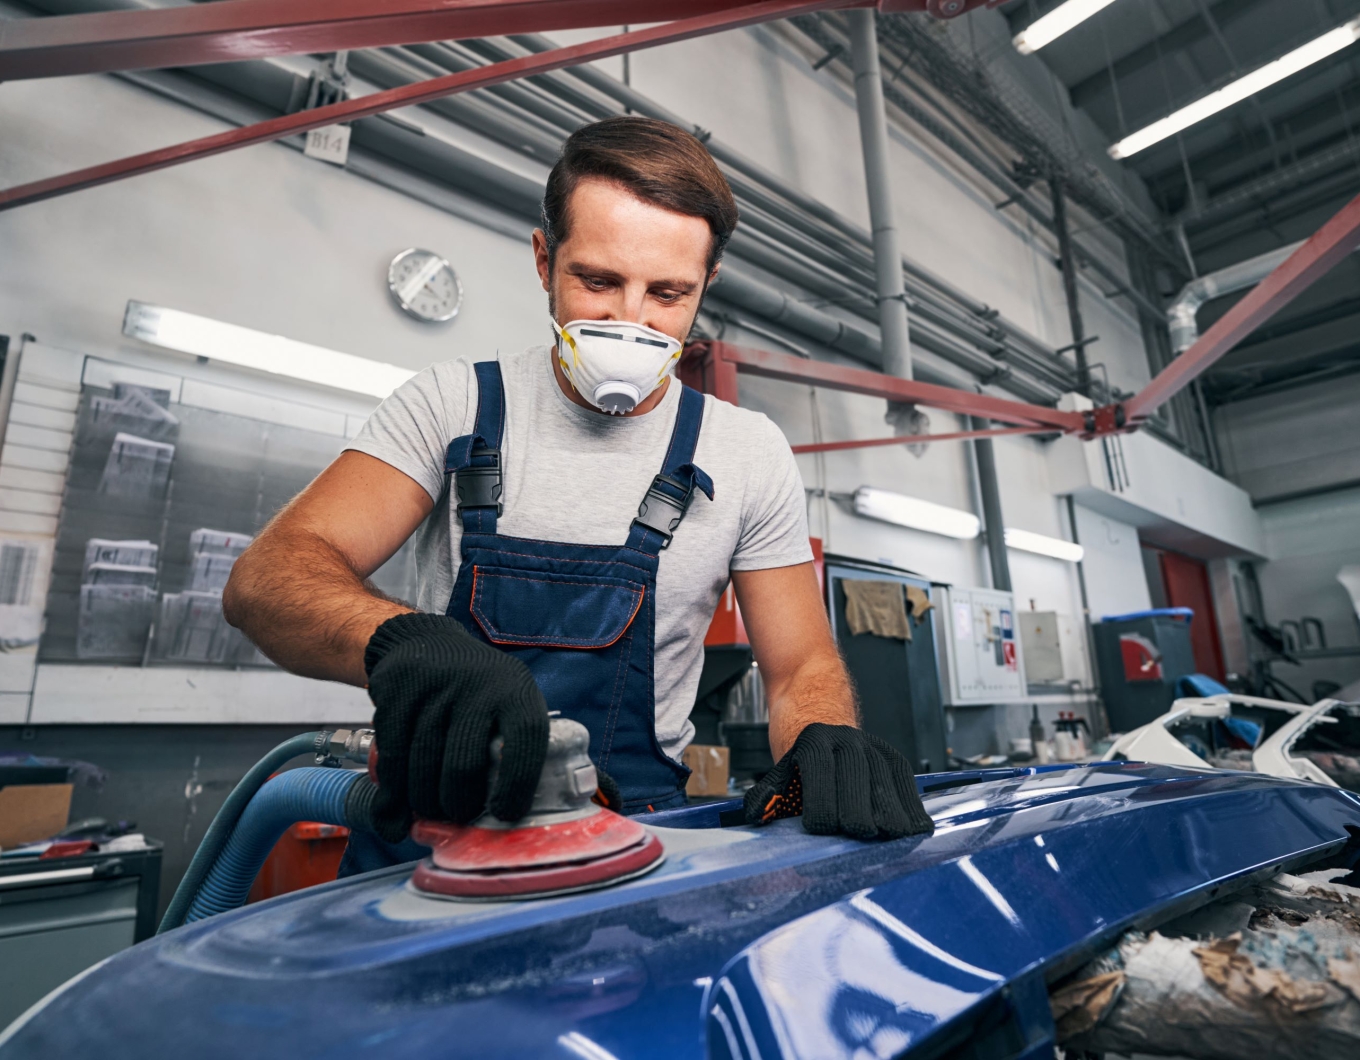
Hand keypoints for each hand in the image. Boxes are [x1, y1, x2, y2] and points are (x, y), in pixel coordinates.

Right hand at [364, 612, 548, 842]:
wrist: (425, 642)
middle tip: (457, 818)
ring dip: (424, 802)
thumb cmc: (476, 691)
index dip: (517, 783)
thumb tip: (512, 819)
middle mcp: (479, 684)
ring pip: (424, 763)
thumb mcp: (507, 703)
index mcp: (516, 692)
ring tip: (429, 815)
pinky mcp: (398, 691)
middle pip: (465, 762)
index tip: (505, 815)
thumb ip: (512, 747)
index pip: (526, 739)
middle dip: (459, 804)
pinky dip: (391, 795)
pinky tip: (395, 815)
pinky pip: (393, 755)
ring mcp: (436, 686)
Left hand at [743, 723, 933, 839]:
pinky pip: (904, 780)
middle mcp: (845, 740)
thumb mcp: (780, 766)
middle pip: (857, 781)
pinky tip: (913, 827)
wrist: (814, 702)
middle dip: (858, 814)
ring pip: (885, 782)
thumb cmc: (798, 746)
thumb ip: (771, 795)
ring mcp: (870, 746)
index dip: (822, 807)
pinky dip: (911, 805)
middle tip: (857, 834)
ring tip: (888, 837)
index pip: (821, 777)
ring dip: (889, 814)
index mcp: (813, 742)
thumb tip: (756, 818)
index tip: (820, 829)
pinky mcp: (890, 754)